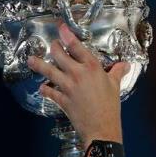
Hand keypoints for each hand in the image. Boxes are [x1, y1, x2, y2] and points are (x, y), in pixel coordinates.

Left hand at [27, 23, 128, 148]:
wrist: (101, 128)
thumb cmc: (111, 106)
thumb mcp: (115, 85)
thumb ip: (117, 72)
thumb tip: (125, 64)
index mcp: (92, 67)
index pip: (76, 46)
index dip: (66, 35)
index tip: (61, 28)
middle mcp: (77, 74)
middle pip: (59, 55)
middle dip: (53, 47)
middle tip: (51, 44)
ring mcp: (67, 87)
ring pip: (49, 72)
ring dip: (39, 65)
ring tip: (30, 60)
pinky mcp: (62, 100)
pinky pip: (50, 92)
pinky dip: (45, 90)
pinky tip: (42, 87)